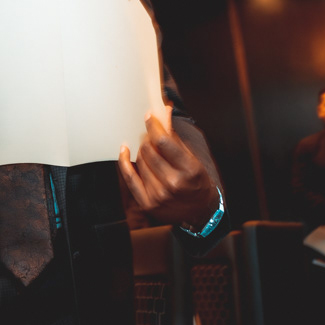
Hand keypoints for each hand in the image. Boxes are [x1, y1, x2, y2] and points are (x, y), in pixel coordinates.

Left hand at [117, 105, 218, 227]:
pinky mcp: (147, 203)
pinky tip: (124, 151)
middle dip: (147, 138)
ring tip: (147, 147)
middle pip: (148, 150)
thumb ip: (176, 138)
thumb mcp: (193, 159)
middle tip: (149, 134)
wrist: (199, 211)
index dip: (153, 126)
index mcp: (189, 170)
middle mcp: (173, 184)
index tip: (148, 117)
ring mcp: (159, 195)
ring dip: (141, 150)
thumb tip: (164, 112)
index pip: (163, 142)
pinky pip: (129, 177)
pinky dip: (124, 162)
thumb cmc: (196, 182)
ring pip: (140, 161)